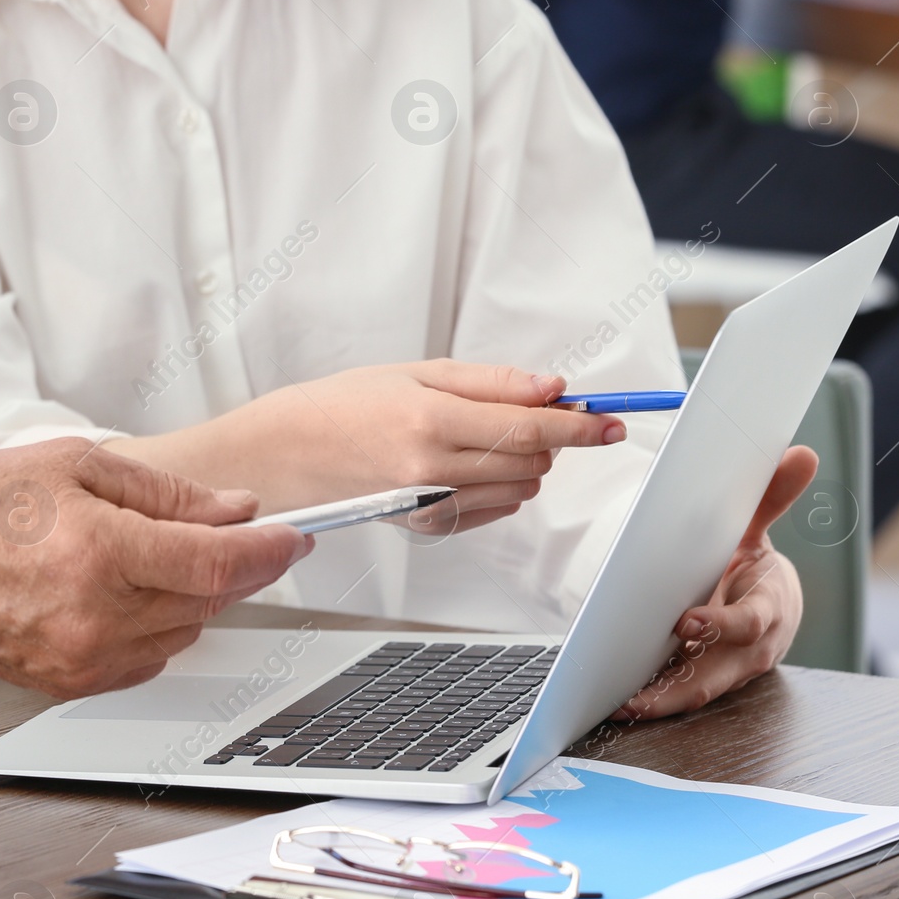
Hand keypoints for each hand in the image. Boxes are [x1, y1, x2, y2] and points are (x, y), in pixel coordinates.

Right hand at [0, 440, 310, 699]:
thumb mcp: (75, 464)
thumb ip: (164, 492)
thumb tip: (234, 509)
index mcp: (98, 551)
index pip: (216, 562)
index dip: (268, 549)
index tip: (295, 536)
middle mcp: (95, 615)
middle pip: (209, 599)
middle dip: (232, 563)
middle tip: (223, 529)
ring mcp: (81, 658)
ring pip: (185, 632)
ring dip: (191, 594)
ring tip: (146, 553)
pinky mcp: (68, 684)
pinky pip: (148, 660)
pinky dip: (156, 626)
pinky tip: (123, 591)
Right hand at [113, 361, 624, 528]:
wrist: (286, 455)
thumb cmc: (341, 404)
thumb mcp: (415, 371)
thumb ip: (490, 382)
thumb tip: (552, 388)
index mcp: (430, 419)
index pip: (529, 428)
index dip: (580, 426)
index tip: (612, 421)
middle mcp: (433, 468)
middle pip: (532, 462)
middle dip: (551, 438)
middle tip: (537, 410)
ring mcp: (430, 504)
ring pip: (518, 488)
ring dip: (525, 461)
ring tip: (484, 434)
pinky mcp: (427, 527)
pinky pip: (492, 509)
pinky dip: (500, 486)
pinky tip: (467, 464)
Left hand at [611, 446, 814, 720]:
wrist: (769, 598)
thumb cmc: (756, 566)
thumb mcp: (760, 531)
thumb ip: (772, 497)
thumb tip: (800, 455)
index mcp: (769, 608)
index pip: (750, 623)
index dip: (722, 624)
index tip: (688, 622)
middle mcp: (753, 649)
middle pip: (718, 674)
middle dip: (679, 685)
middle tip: (637, 690)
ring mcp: (730, 670)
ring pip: (697, 692)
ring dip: (661, 702)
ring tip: (622, 704)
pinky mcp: (708, 679)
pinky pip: (682, 695)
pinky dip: (655, 702)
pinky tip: (620, 703)